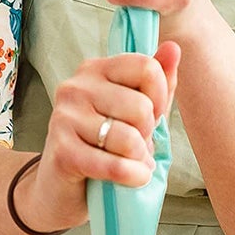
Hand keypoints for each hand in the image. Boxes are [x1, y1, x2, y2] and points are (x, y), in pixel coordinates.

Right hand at [22, 45, 180, 230]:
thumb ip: (156, 80)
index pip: (146, 67)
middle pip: (141, 107)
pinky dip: (132, 177)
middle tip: (135, 145)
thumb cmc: (104, 144)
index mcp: (95, 69)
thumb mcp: (134, 109)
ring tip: (130, 161)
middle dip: (147, 133)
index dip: (160, 97)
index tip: (152, 116)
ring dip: (139, 159)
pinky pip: (115, 166)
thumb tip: (173, 47)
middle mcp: (75, 87)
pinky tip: (132, 178)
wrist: (61, 186)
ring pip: (129, 139)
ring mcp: (65, 118)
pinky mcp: (63, 152)